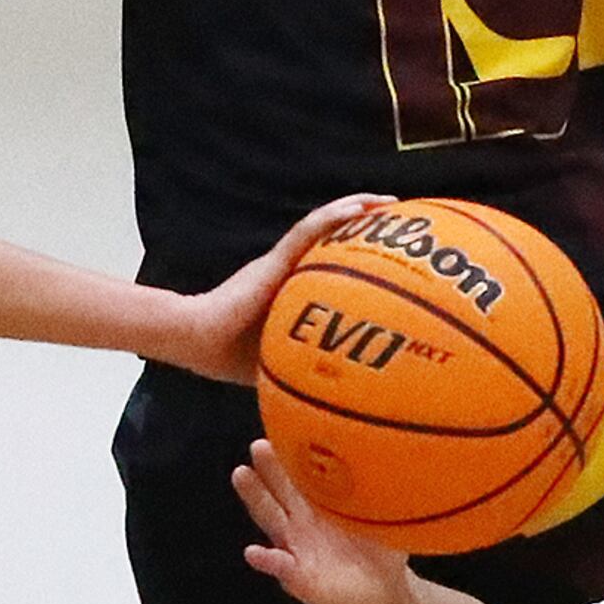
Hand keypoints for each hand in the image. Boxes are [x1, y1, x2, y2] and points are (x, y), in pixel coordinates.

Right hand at [158, 194, 385, 383]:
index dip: (367, 256)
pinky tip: (359, 209)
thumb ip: (312, 371)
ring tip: (387, 202)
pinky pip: (309, 231)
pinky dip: (334, 217)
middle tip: (403, 219)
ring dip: (356, 209)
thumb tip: (349, 400)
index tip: (400, 256)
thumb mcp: (287, 364)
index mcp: (298, 292)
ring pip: (325, 225)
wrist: (201, 341)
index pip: (337, 266)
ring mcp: (285, 262)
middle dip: (370, 227)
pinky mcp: (276, 259)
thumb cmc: (234, 358)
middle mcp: (295, 270)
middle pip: (337, 239)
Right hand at [231, 436, 417, 603]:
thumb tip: (402, 455)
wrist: (384, 596)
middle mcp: (301, 522)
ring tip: (241, 474)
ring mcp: (296, 548)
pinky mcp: (298, 578)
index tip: (285, 430)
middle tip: (259, 445)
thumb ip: (385, 494)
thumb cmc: (381, 552)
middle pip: (279, 490)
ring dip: (255, 497)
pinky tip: (253, 552)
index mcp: (319, 505)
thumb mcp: (386, 519)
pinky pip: (280, 566)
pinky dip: (266, 560)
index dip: (293, 455)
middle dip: (267, 467)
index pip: (301, 475)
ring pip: (271, 519)